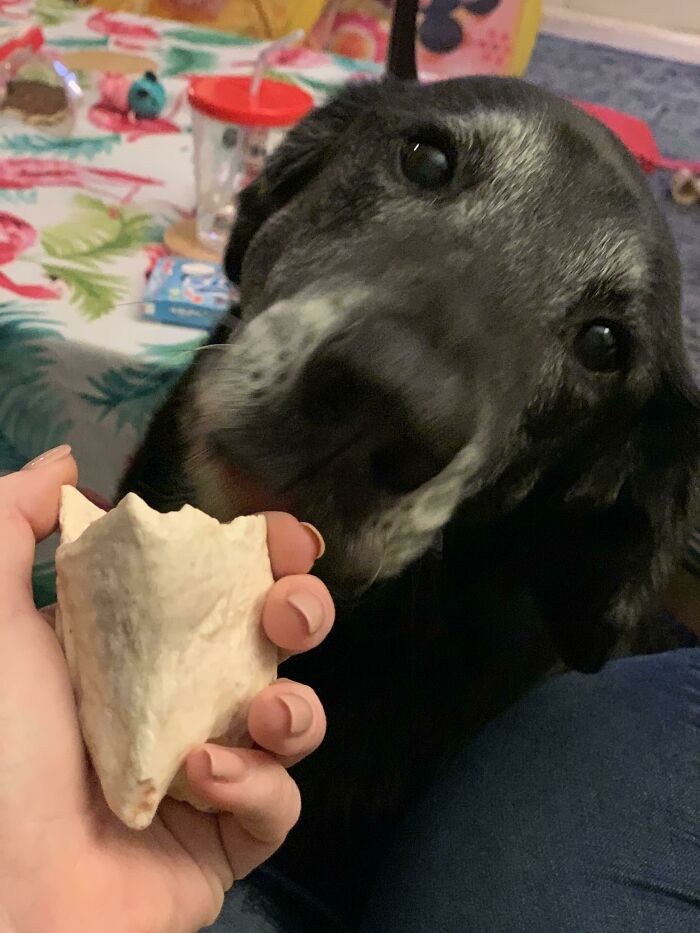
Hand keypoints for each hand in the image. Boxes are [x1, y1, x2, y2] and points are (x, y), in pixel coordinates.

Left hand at [0, 447, 333, 932]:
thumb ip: (14, 523)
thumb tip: (68, 465)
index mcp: (138, 644)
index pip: (222, 586)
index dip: (265, 555)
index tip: (285, 537)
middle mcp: (180, 700)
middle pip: (277, 643)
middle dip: (303, 612)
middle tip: (285, 611)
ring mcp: (208, 772)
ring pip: (296, 720)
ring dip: (297, 706)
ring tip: (263, 712)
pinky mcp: (225, 840)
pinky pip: (277, 804)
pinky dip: (254, 785)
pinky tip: (203, 780)